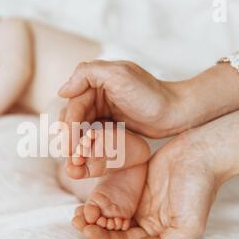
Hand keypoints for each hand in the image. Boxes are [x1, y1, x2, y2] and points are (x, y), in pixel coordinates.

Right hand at [58, 61, 238, 144]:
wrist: (177, 111)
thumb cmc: (151, 93)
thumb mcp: (119, 74)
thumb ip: (87, 74)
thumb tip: (61, 91)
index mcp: (94, 80)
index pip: (73, 106)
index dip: (68, 127)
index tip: (67, 148)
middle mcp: (96, 94)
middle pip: (74, 119)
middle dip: (69, 139)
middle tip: (69, 160)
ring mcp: (103, 109)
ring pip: (81, 129)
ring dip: (77, 145)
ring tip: (75, 164)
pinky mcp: (111, 123)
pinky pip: (93, 135)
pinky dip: (88, 146)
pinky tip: (86, 159)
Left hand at [74, 132, 215, 238]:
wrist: (201, 153)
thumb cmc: (200, 189)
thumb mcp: (189, 225)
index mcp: (157, 232)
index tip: (88, 231)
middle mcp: (146, 219)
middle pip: (115, 229)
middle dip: (94, 228)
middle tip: (76, 221)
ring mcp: (140, 200)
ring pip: (111, 213)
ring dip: (94, 215)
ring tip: (76, 212)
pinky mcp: (135, 182)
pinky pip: (115, 194)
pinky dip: (101, 198)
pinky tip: (87, 197)